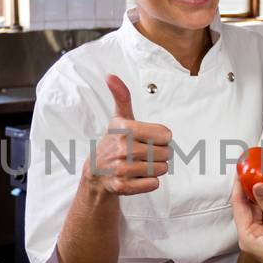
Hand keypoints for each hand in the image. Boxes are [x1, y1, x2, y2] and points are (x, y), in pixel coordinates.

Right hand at [87, 75, 171, 195]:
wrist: (96, 172)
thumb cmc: (114, 141)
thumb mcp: (119, 118)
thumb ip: (121, 96)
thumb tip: (110, 76)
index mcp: (125, 129)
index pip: (166, 135)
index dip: (162, 138)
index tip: (149, 138)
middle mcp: (122, 148)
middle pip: (166, 153)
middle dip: (160, 154)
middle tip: (144, 153)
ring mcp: (121, 169)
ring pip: (161, 169)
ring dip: (156, 168)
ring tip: (141, 164)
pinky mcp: (122, 186)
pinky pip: (153, 184)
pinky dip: (149, 182)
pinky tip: (137, 176)